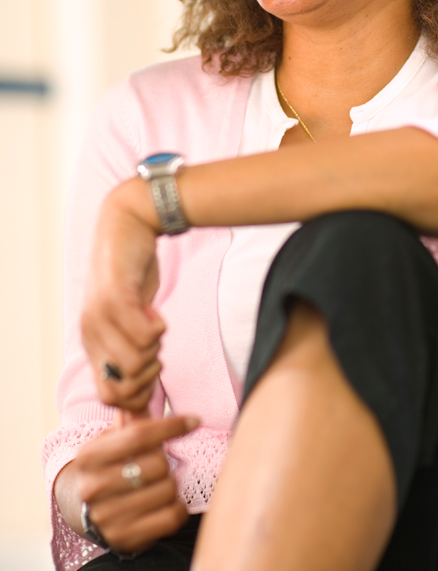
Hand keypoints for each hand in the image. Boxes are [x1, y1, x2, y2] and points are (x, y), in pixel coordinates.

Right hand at [75, 411, 198, 553]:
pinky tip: (167, 503)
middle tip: (159, 465)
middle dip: (166, 462)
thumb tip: (148, 387)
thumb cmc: (111, 465)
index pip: (138, 435)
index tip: (194, 420)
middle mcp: (92, 487)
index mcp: (90, 455)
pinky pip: (170, 517)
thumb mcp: (114, 439)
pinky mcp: (124, 538)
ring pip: (167, 490)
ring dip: (171, 486)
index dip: (171, 425)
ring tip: (159, 485)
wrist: (89, 509)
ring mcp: (107, 516)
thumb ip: (133, 417)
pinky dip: (177, 508)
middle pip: (157, 464)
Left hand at [82, 179, 165, 410]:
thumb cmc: (133, 274)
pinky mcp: (116, 297)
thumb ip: (133, 352)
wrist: (127, 223)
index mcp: (92, 344)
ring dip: (156, 345)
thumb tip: (145, 401)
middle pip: (126, 385)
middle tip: (154, 341)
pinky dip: (159, 326)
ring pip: (137, 361)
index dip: (138, 394)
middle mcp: (91, 334)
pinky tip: (153, 307)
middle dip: (151, 372)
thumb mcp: (130, 320)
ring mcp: (100, 317)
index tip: (155, 370)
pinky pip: (146, 334)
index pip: (110, 397)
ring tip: (152, 318)